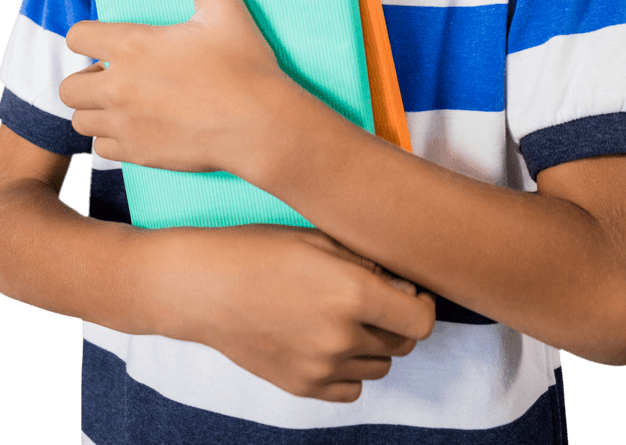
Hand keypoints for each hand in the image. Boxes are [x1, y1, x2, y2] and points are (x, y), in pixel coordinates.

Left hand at [62, 0, 299, 171]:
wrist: (261, 125)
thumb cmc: (244, 64)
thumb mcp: (223, 7)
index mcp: (133, 47)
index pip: (77, 37)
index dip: (89, 35)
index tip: (108, 39)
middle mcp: (120, 87)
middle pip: (69, 86)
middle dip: (86, 78)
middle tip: (116, 75)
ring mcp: (126, 124)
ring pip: (81, 120)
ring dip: (96, 109)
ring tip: (124, 102)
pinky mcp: (139, 153)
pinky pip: (103, 149)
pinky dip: (113, 138)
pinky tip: (139, 126)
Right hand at [139, 223, 435, 401]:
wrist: (203, 286)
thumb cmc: (258, 250)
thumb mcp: (318, 238)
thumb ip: (367, 263)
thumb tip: (401, 284)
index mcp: (353, 293)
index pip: (422, 319)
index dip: (422, 302)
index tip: (408, 290)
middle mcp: (342, 336)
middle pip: (402, 343)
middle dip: (397, 319)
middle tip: (372, 297)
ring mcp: (321, 367)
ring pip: (378, 366)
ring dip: (373, 343)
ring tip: (343, 315)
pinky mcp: (302, 386)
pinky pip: (350, 387)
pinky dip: (349, 368)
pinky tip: (327, 339)